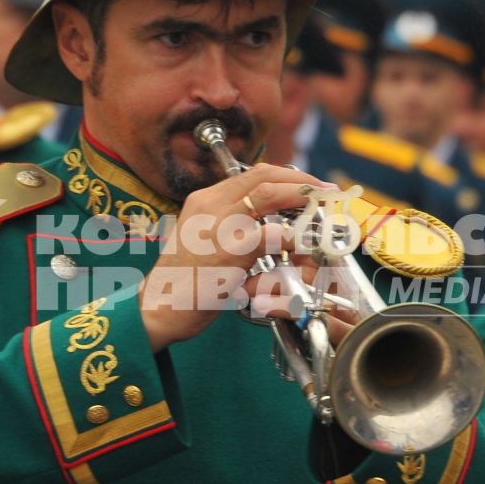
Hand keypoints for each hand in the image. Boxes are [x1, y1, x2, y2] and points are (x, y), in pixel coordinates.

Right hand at [140, 164, 336, 351]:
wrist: (158, 309)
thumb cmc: (184, 283)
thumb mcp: (204, 243)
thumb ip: (233, 229)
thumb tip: (272, 226)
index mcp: (205, 201)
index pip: (253, 174)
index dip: (288, 176)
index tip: (310, 186)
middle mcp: (210, 205)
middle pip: (264, 177)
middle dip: (302, 181)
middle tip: (326, 192)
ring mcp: (218, 225)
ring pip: (269, 195)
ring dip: (302, 199)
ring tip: (323, 209)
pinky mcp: (228, 250)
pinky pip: (270, 233)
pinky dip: (293, 235)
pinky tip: (304, 242)